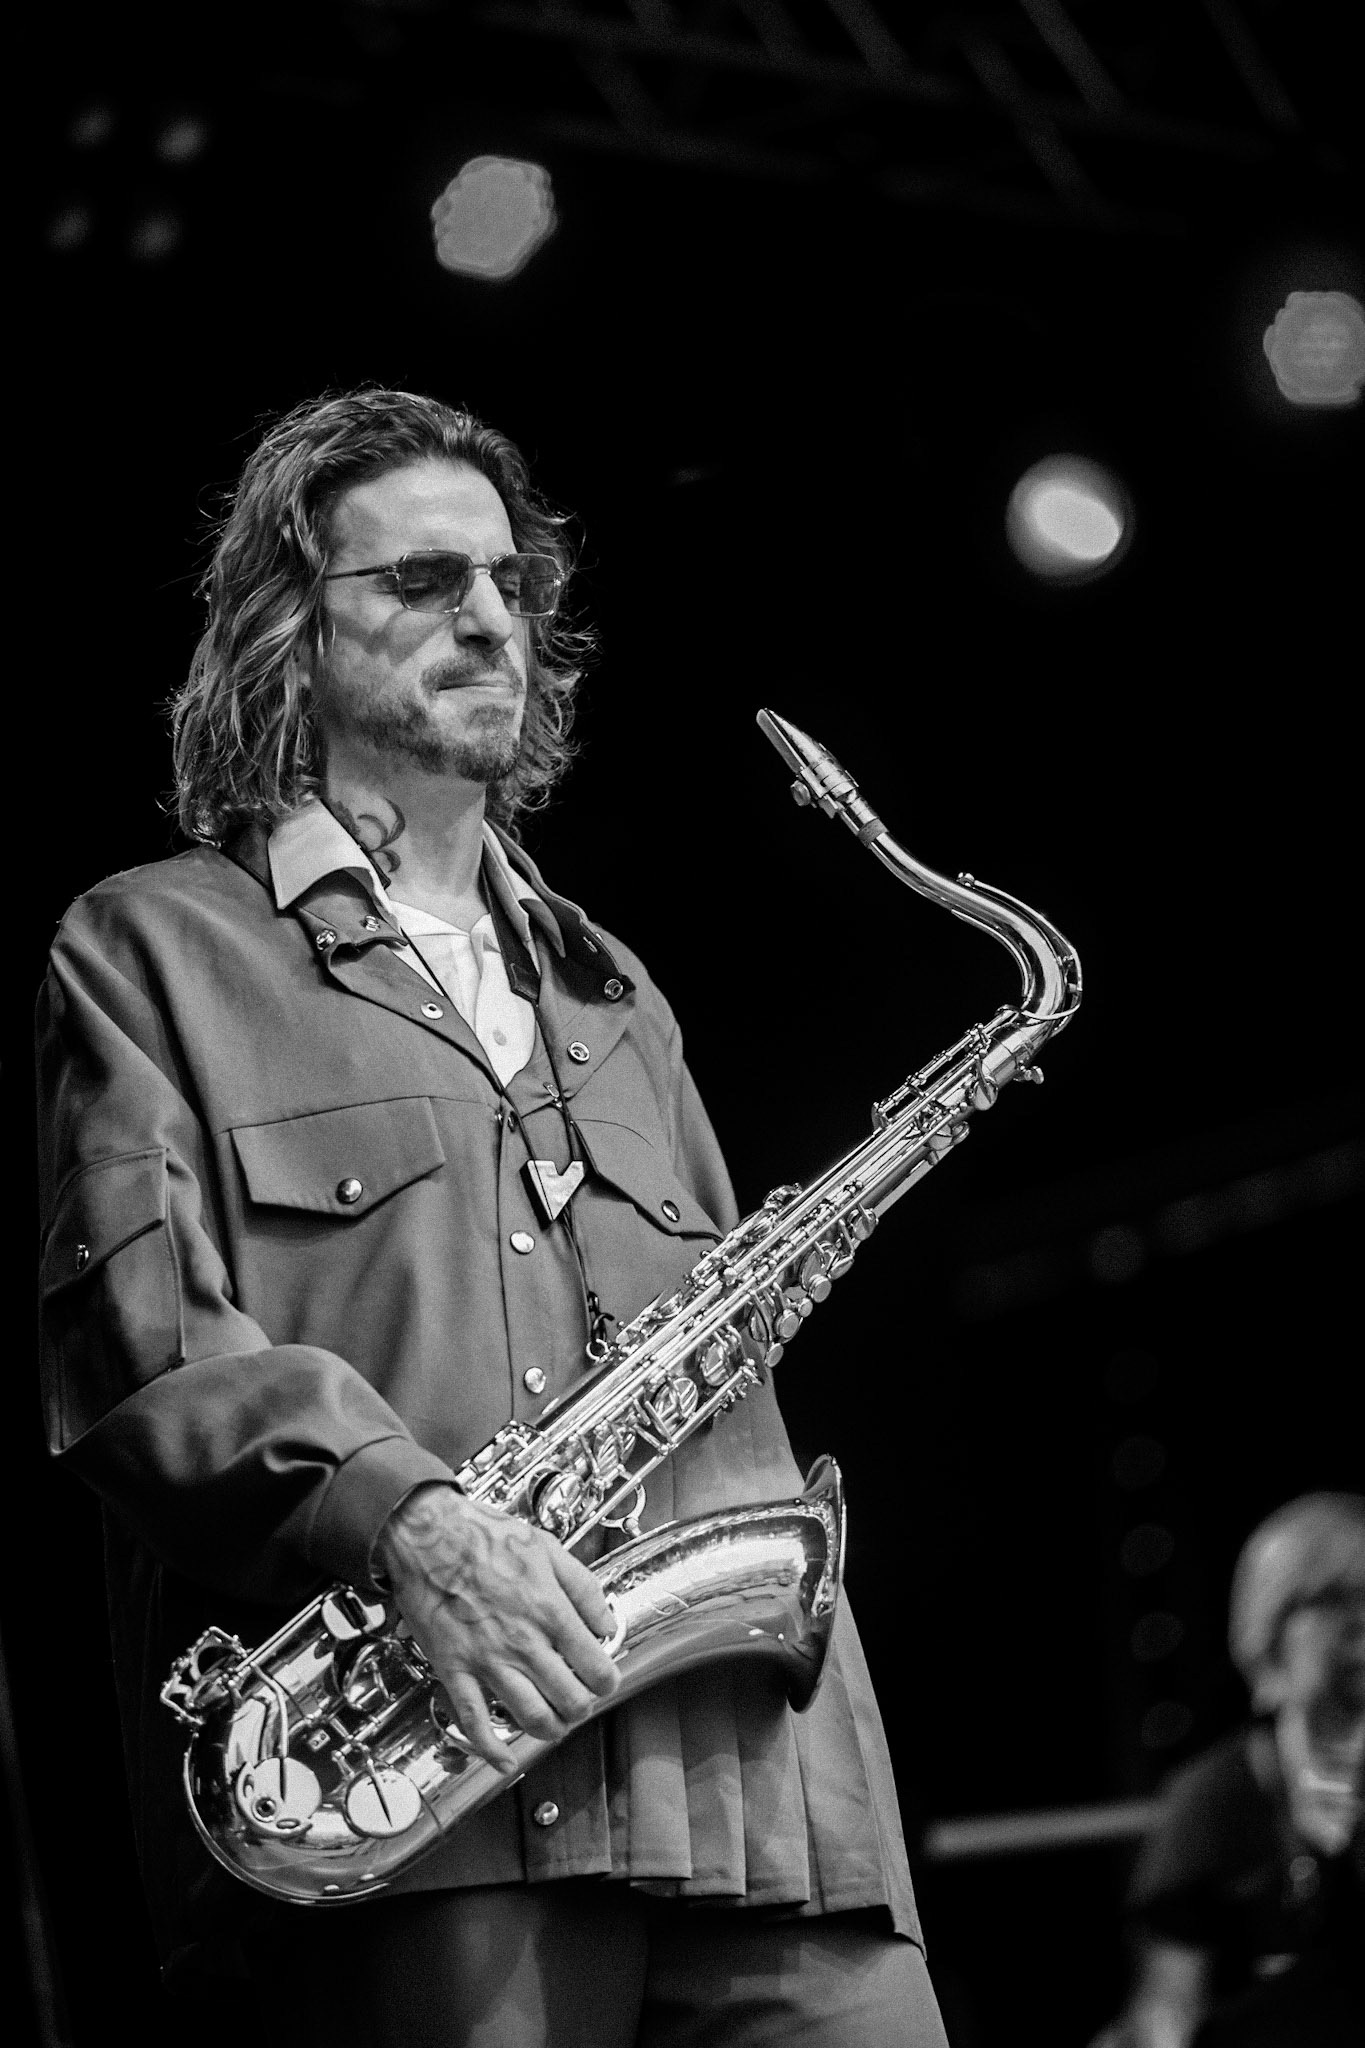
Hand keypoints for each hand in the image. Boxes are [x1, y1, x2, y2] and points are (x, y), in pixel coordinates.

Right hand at [375, 1483, 619, 1772]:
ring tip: (554, 1723)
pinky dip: (490, 1749)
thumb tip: (606, 1624)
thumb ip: (584, 1589)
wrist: (428, 1534)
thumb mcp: (548, 1548)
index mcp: (549, 1611)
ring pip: (530, 1717)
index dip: (607, 1681)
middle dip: (582, 1707)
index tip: (604, 1680)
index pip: (596, 1668)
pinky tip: (503, 1759)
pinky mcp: (453, 1670)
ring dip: (549, 1729)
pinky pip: (472, 1721)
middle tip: (580, 1701)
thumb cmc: (483, 1536)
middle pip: (569, 1701)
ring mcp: (487, 1661)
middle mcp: (522, 1642)